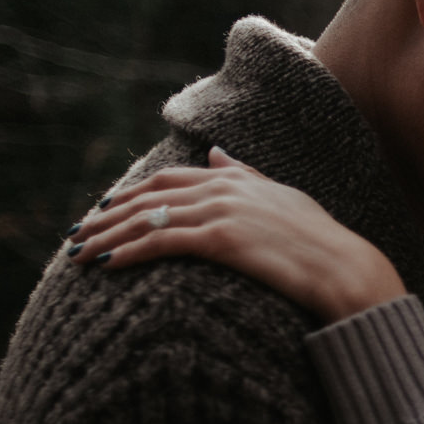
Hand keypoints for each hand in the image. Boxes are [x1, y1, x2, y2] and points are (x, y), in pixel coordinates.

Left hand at [66, 147, 407, 319]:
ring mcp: (222, 212)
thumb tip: (213, 153)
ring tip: (80, 254)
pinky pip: (163, 243)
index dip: (131, 193)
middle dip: (107, 214)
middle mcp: (224, 188)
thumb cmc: (321, 243)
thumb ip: (245, 174)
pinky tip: (108, 264)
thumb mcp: (282, 198)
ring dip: (108, 235)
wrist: (346, 269)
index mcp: (236, 178)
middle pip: (149, 195)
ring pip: (148, 219)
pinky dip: (130, 252)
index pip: (169, 179)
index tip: (103, 209)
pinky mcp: (222, 240)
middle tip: (77, 233)